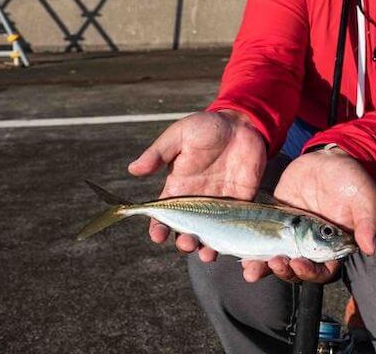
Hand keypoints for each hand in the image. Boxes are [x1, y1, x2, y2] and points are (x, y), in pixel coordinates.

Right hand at [128, 110, 265, 261]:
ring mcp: (220, 204)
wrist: (242, 123)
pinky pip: (236, 226)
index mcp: (178, 187)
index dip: (158, 227)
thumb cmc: (207, 127)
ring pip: (210, 234)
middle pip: (186, 230)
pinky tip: (232, 246)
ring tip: (206, 253)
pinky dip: (234, 239)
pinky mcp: (242, 203)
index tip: (158, 235)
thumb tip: (133, 169)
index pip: (164, 214)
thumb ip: (159, 152)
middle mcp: (197, 201)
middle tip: (187, 243)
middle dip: (184, 242)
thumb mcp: (180, 134)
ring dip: (207, 247)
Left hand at [241, 148, 375, 283]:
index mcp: (333, 247)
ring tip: (250, 270)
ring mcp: (292, 235)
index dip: (310, 272)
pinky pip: (263, 238)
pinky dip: (252, 249)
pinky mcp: (277, 219)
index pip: (322, 271)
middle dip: (284, 271)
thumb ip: (367, 221)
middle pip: (296, 270)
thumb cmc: (353, 180)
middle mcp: (311, 246)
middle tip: (274, 262)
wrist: (331, 158)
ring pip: (277, 259)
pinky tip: (241, 254)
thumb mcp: (364, 197)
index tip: (298, 263)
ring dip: (264, 268)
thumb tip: (369, 247)